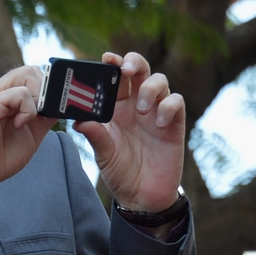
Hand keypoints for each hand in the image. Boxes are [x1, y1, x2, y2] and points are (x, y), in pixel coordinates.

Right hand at [0, 66, 57, 205]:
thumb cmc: (1, 157)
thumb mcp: (32, 133)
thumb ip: (44, 116)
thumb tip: (61, 104)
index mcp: (4, 96)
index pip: (31, 75)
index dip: (47, 88)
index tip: (54, 109)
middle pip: (30, 70)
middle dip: (45, 92)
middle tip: (41, 116)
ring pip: (27, 76)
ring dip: (38, 100)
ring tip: (28, 121)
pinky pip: (20, 94)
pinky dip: (28, 111)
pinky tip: (19, 126)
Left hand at [74, 52, 185, 211]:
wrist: (143, 196)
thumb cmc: (120, 172)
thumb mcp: (103, 154)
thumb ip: (95, 135)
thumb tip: (79, 120)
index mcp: (116, 107)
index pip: (116, 76)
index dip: (114, 62)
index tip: (106, 58)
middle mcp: (137, 105)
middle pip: (140, 70)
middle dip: (134, 63)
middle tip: (126, 71)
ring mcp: (157, 112)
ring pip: (160, 81)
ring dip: (150, 88)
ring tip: (143, 110)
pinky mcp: (174, 124)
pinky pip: (176, 102)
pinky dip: (168, 106)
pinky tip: (158, 123)